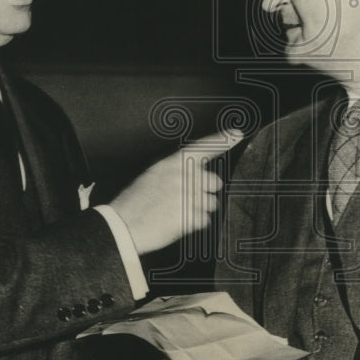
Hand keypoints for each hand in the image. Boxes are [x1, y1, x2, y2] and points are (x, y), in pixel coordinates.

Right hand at [109, 129, 243, 254]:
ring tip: (177, 212)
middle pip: (214, 182)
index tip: (237, 133)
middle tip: (184, 199)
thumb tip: (195, 174)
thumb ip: (176, 171)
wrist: (123, 225)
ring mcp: (189, 196)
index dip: (222, 140)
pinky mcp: (191, 216)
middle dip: (205, 191)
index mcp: (173, 163)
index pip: (202, 147)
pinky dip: (194, 224)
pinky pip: (205, 221)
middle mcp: (184, 176)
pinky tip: (177, 222)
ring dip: (200, 210)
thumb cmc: (135, 202)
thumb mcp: (153, 176)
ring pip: (212, 203)